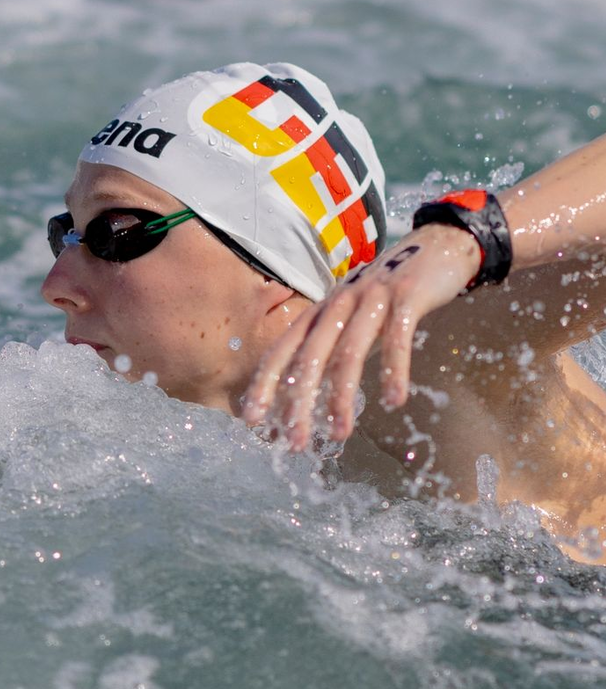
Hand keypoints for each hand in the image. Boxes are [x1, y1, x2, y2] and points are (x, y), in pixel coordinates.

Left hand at [241, 225, 481, 449]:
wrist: (437, 246)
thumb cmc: (387, 294)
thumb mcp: (351, 319)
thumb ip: (331, 351)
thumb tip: (307, 397)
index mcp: (319, 311)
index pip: (283, 350)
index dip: (265, 384)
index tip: (252, 418)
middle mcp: (338, 304)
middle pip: (309, 358)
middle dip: (298, 402)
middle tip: (294, 443)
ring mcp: (371, 298)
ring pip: (348, 353)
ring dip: (341, 397)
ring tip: (339, 434)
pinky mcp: (407, 296)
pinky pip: (397, 339)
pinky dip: (393, 371)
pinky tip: (394, 401)